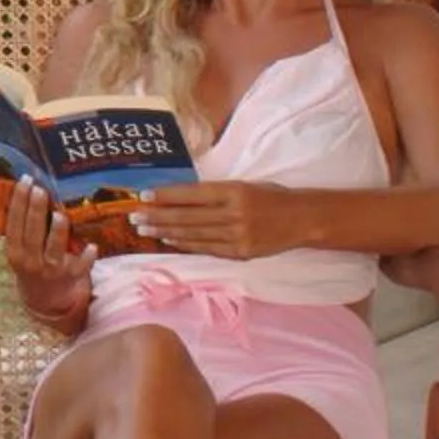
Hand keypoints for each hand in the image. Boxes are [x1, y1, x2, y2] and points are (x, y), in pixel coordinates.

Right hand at [3, 177, 95, 326]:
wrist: (44, 300)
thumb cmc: (32, 265)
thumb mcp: (20, 251)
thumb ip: (23, 228)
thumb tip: (31, 188)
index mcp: (15, 253)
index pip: (14, 224)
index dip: (19, 202)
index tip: (25, 181)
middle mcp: (31, 261)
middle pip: (32, 233)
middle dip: (36, 210)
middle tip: (40, 189)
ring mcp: (51, 270)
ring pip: (53, 249)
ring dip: (57, 232)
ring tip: (60, 214)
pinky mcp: (71, 276)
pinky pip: (80, 266)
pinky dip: (87, 257)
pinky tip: (92, 246)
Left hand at [132, 179, 302, 259]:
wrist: (302, 218)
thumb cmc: (270, 196)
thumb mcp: (244, 186)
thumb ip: (214, 193)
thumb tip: (178, 197)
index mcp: (234, 191)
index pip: (192, 194)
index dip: (166, 196)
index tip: (144, 196)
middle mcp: (234, 214)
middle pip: (187, 217)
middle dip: (158, 217)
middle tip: (135, 218)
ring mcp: (238, 236)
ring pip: (193, 235)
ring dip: (166, 233)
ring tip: (146, 230)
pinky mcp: (241, 253)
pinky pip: (207, 249)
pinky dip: (186, 245)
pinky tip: (170, 241)